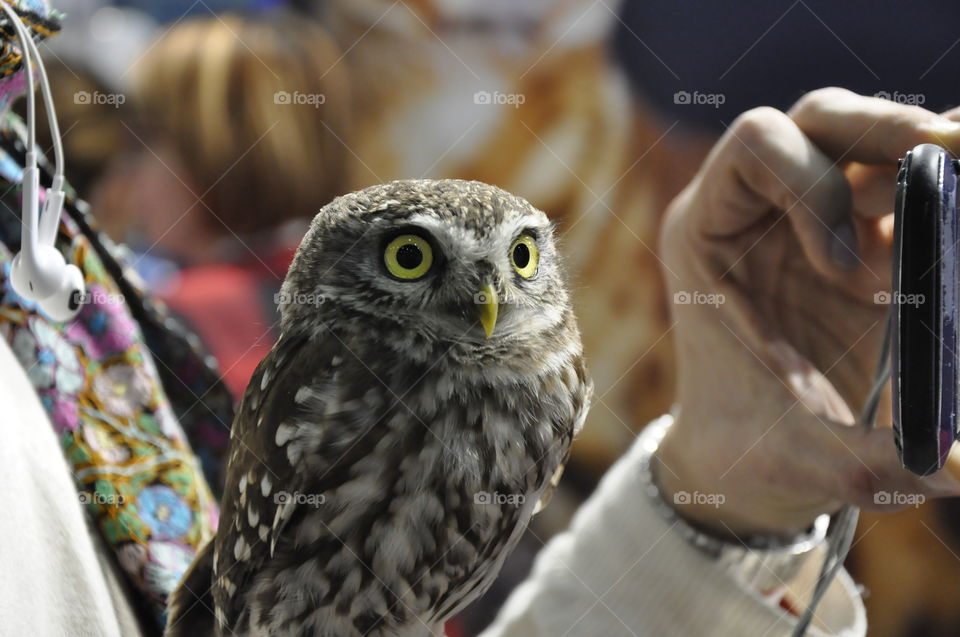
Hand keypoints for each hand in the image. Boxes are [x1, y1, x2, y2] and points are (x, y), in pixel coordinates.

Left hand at [655, 88, 959, 538]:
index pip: (756, 144)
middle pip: (821, 119)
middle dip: (889, 130)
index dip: (812, 187)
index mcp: (708, 235)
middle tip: (956, 152)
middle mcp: (756, 213)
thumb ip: (870, 461)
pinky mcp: (863, 244)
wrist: (744, 464)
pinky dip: (948, 199)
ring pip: (871, 144)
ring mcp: (812, 222)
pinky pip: (909, 193)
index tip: (843, 271)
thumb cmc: (749, 451)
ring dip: (931, 161)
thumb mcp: (797, 457)